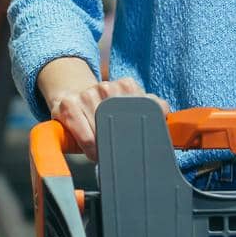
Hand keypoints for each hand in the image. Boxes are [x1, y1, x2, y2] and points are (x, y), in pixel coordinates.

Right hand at [47, 76, 167, 159]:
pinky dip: (91, 149)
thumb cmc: (103, 106)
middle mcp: (106, 87)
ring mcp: (87, 95)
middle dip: (123, 143)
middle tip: (122, 151)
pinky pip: (85, 138)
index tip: (141, 143)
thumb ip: (152, 107)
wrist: (70, 94)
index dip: (143, 131)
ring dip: (105, 148)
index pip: (143, 112)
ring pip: (102, 134)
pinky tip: (93, 150)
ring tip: (104, 148)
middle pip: (121, 127)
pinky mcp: (68, 106)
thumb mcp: (128, 101)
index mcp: (126, 85)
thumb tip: (167, 116)